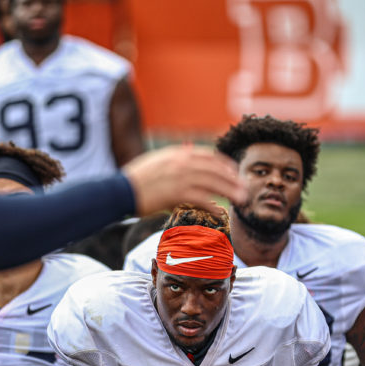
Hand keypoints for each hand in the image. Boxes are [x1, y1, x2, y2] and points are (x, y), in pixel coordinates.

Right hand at [122, 145, 245, 215]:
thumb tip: (184, 162)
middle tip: (244, 187)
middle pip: (215, 168)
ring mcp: (180, 177)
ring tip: (241, 198)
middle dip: (232, 178)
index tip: (234, 170)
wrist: (120, 189)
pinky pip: (202, 199)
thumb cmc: (135, 179)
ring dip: (230, 191)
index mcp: (178, 153)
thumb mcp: (155, 162)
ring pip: (214, 183)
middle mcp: (182, 162)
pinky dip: (213, 206)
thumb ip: (172, 160)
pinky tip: (219, 212)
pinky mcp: (177, 193)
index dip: (224, 163)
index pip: (208, 155)